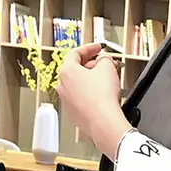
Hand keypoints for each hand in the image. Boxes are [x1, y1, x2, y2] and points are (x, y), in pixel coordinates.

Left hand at [57, 42, 131, 160]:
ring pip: (78, 86)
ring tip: (106, 83)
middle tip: (106, 66)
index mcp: (67, 71)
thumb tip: (104, 60)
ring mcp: (66, 101)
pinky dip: (90, 96)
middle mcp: (62, 86)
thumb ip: (105, 58)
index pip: (76, 53)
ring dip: (91, 82)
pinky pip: (81, 100)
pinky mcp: (73, 114)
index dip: (89, 48)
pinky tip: (102, 98)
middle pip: (76, 70)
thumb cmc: (103, 96)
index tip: (98, 48)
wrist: (104, 122)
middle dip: (92, 66)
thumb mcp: (108, 68)